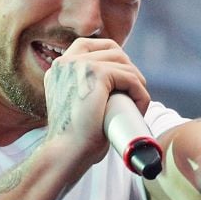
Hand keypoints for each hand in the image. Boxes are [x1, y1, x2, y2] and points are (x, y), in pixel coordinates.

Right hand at [42, 38, 149, 166]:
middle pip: (112, 50)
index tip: (124, 82)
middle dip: (129, 70)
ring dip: (137, 84)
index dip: (115, 59)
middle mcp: (65, 62)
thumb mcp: (78, 106)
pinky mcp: (96, 74)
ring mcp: (79, 65)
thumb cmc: (75, 139)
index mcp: (59, 68)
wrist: (66, 154)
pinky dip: (141, 94)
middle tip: (134, 95)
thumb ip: (86, 90)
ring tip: (137, 105)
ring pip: (124, 63)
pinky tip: (140, 108)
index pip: (93, 45)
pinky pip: (130, 77)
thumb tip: (114, 89)